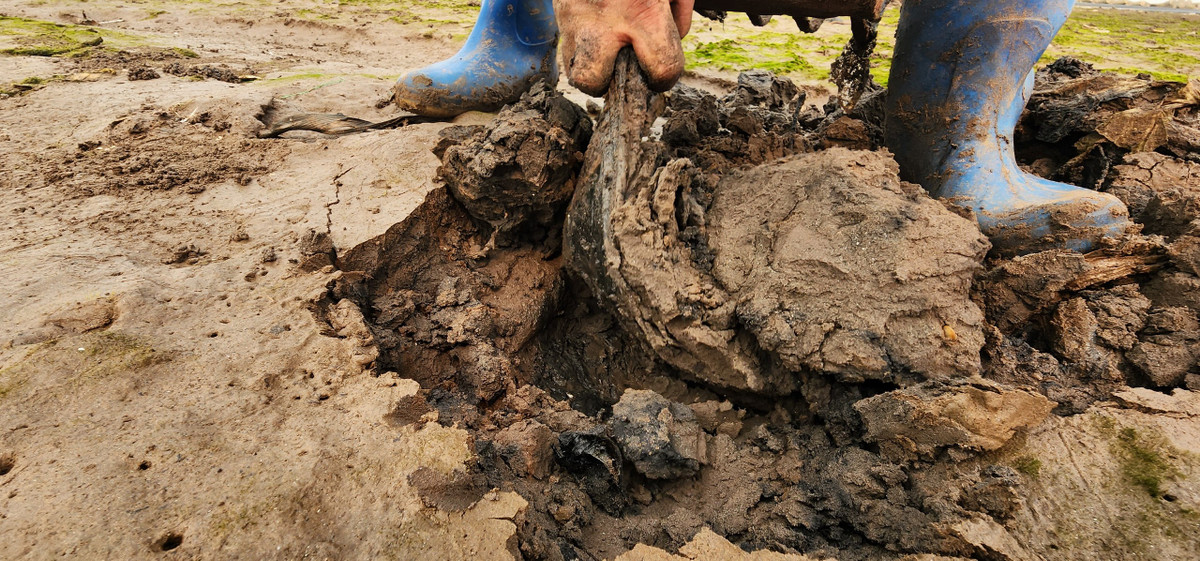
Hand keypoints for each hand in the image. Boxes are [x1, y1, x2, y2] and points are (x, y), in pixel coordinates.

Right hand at [554, 0, 694, 95]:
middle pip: (593, 82)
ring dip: (592, 66)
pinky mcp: (559, 9)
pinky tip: (596, 28)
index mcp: (642, 12)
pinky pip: (566, 44)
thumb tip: (676, 36)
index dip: (665, 75)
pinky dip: (581, 44)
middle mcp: (602, 20)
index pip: (660, 69)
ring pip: (572, 69)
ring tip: (607, 47)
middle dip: (610, 82)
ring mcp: (573, 16)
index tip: (662, 67)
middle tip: (624, 63)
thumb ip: (678, 8)